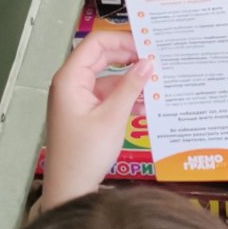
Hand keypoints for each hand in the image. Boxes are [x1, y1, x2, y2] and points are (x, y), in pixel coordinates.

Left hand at [42, 31, 155, 209]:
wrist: (69, 188)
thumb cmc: (86, 153)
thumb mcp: (112, 117)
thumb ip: (131, 87)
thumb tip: (149, 62)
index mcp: (70, 79)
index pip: (96, 44)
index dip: (123, 40)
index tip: (148, 45)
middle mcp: (71, 83)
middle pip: (102, 57)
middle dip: (129, 58)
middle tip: (157, 60)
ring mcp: (77, 98)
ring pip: (108, 78)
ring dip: (131, 81)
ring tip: (158, 85)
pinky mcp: (85, 112)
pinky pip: (107, 96)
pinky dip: (125, 97)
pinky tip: (147, 104)